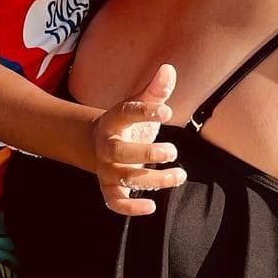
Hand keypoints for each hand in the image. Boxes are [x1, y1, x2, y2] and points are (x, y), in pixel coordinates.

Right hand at [90, 64, 184, 215]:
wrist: (97, 144)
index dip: (145, 111)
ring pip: (125, 178)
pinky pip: (114, 202)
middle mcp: (107, 147)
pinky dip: (130, 208)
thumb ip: (155, 91)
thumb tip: (169, 69)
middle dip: (146, 154)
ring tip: (180, 174)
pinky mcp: (109, 188)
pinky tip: (152, 206)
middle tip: (172, 150)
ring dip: (153, 180)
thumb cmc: (127, 124)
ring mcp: (106, 169)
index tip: (167, 111)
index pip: (126, 113)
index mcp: (113, 121)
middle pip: (120, 153)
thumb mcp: (139, 105)